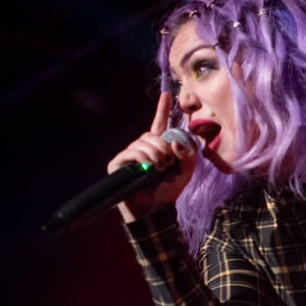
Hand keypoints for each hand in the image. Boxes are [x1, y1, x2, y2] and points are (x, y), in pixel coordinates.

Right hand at [107, 91, 196, 221]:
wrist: (156, 211)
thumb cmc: (169, 192)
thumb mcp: (186, 171)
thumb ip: (188, 154)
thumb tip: (175, 142)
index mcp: (157, 148)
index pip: (159, 125)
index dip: (162, 110)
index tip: (167, 94)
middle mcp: (141, 149)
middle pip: (151, 135)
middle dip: (162, 147)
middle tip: (167, 163)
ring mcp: (128, 157)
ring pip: (142, 143)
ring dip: (155, 155)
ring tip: (159, 169)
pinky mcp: (117, 165)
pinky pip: (130, 153)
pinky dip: (142, 159)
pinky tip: (148, 168)